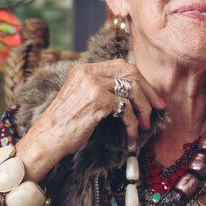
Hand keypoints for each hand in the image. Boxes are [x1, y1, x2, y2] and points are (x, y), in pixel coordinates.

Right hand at [16, 59, 165, 180]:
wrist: (46, 139)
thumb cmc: (65, 124)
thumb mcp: (81, 98)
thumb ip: (101, 89)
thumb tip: (132, 93)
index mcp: (84, 69)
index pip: (122, 65)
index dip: (142, 80)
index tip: (153, 97)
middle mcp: (88, 72)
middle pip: (131, 74)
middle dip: (149, 93)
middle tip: (158, 109)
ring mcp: (93, 85)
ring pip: (132, 90)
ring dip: (143, 110)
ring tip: (145, 125)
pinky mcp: (97, 101)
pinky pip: (126, 109)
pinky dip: (133, 124)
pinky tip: (131, 134)